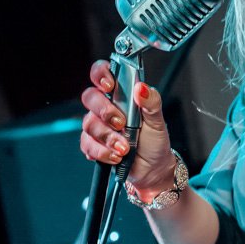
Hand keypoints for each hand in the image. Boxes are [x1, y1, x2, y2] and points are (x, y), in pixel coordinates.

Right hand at [80, 59, 176, 192]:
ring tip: (125, 147)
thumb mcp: (158, 121)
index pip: (102, 73)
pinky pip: (87, 144)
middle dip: (105, 111)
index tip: (109, 86)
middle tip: (121, 123)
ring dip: (108, 137)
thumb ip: (152, 102)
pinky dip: (102, 152)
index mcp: (121, 95)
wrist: (152, 169)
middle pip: (90, 97)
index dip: (100, 74)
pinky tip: (116, 156)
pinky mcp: (93, 144)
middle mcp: (107, 107)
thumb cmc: (154, 142)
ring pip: (89, 123)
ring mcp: (98, 126)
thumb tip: (142, 88)